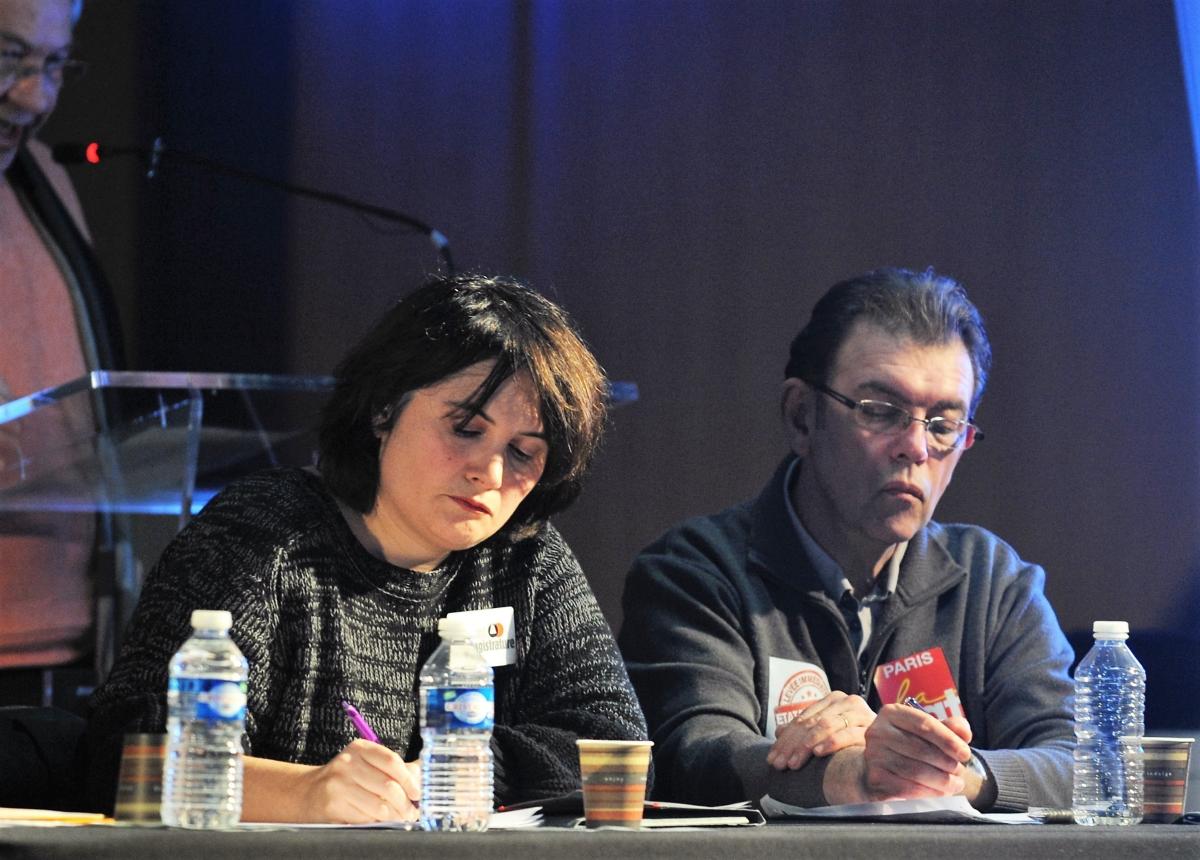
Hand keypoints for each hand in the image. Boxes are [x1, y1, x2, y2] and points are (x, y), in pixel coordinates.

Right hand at [296, 739, 421, 823]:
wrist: (308, 792)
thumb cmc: (346, 778)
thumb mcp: (366, 764)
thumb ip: (394, 768)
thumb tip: (423, 775)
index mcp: (359, 748)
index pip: (391, 761)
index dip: (410, 780)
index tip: (418, 793)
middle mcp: (347, 764)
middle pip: (388, 786)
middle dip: (405, 804)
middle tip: (412, 813)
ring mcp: (338, 785)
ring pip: (378, 806)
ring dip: (395, 817)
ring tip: (401, 819)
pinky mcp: (333, 806)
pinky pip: (364, 818)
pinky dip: (378, 823)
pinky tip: (382, 822)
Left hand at [766, 691, 874, 770]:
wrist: (894, 744)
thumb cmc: (855, 738)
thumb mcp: (828, 732)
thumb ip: (806, 729)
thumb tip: (779, 733)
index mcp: (834, 699)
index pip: (803, 719)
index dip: (785, 740)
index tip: (772, 758)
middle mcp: (847, 702)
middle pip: (811, 723)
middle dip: (792, 746)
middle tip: (780, 764)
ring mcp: (860, 713)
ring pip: (825, 726)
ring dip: (806, 745)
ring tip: (794, 762)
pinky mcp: (871, 728)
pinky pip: (847, 734)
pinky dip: (830, 742)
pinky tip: (818, 752)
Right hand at [855, 703, 973, 800]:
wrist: (875, 765)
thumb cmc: (906, 745)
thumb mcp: (924, 731)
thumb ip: (947, 727)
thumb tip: (964, 730)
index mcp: (892, 714)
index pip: (924, 724)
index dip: (948, 739)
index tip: (965, 754)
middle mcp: (878, 732)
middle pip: (921, 749)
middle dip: (947, 763)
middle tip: (960, 772)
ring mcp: (874, 756)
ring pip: (916, 771)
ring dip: (942, 780)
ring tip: (955, 784)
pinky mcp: (875, 778)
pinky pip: (907, 788)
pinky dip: (929, 792)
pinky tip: (940, 792)